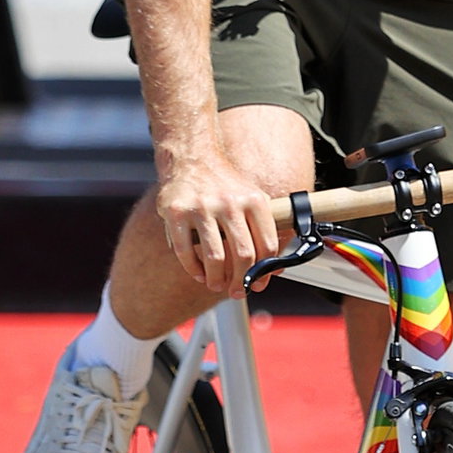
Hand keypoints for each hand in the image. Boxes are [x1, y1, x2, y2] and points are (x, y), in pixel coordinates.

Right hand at [155, 148, 280, 296]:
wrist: (193, 161)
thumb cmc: (226, 187)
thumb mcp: (252, 201)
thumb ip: (265, 231)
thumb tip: (276, 269)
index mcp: (254, 200)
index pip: (267, 245)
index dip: (264, 272)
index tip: (258, 284)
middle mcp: (230, 202)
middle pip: (243, 255)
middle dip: (240, 281)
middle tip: (236, 291)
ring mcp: (202, 207)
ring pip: (215, 258)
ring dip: (216, 279)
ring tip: (216, 284)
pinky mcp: (176, 212)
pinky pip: (185, 251)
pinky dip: (193, 269)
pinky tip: (199, 274)